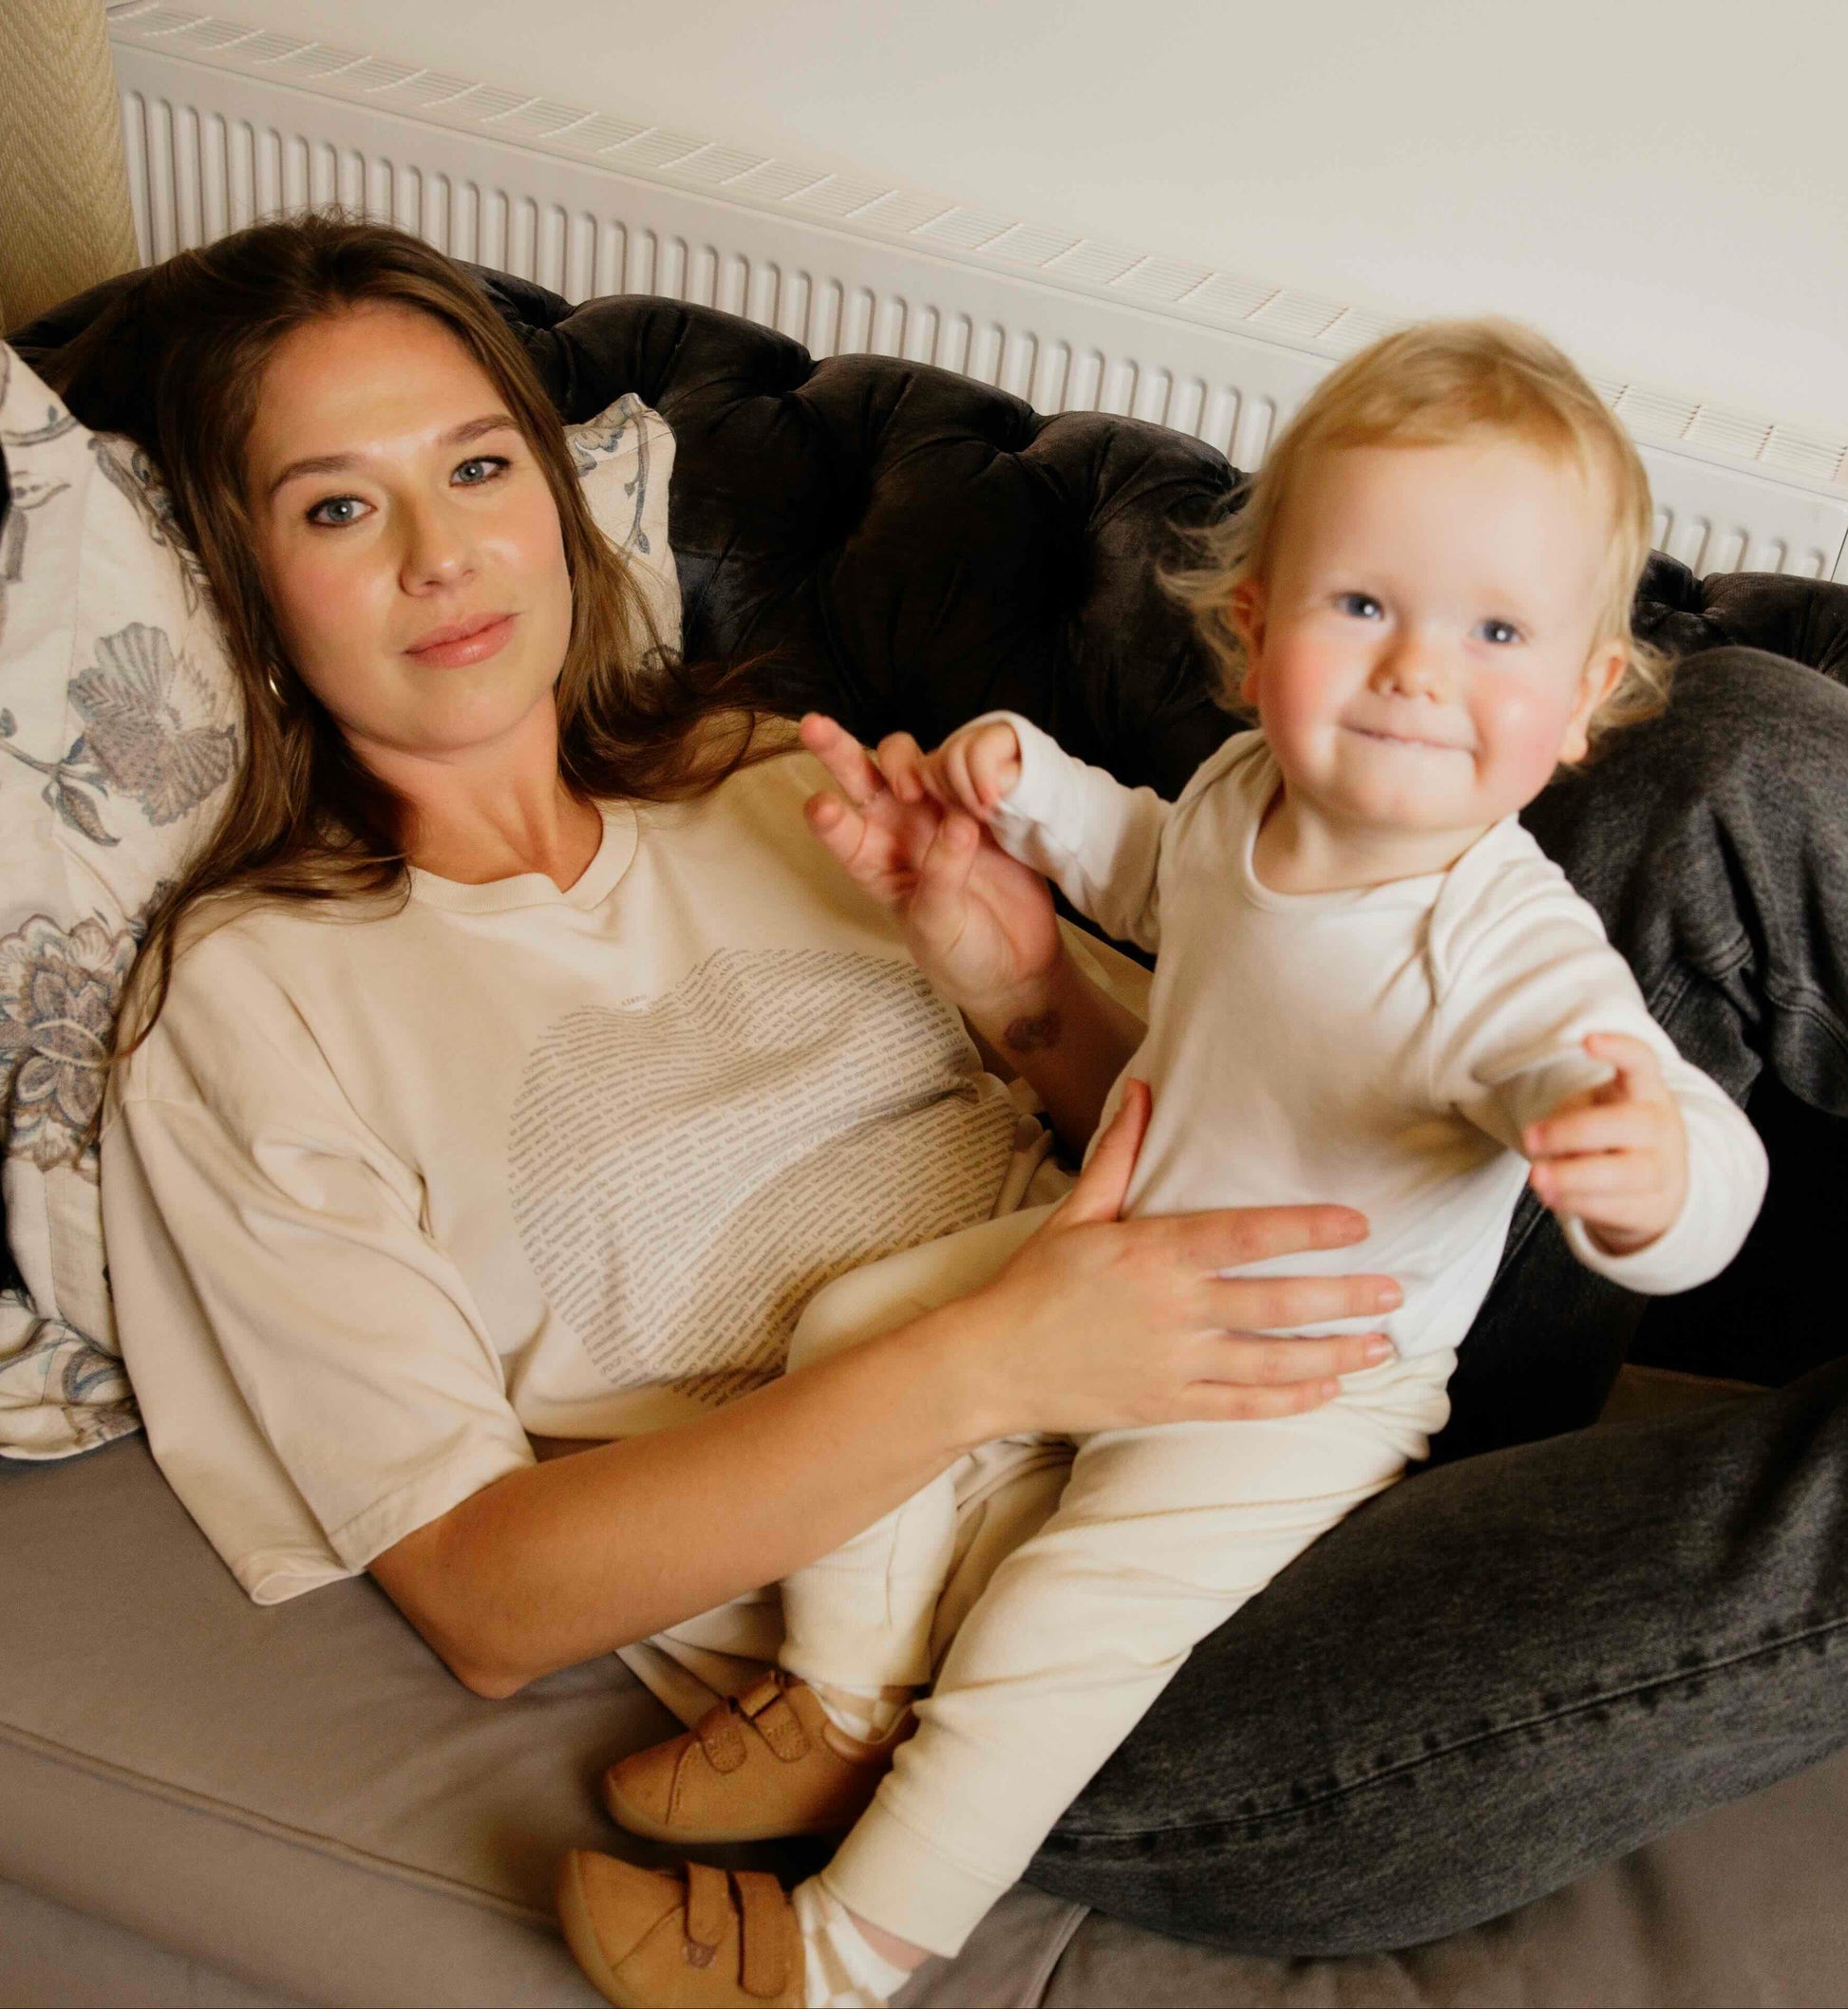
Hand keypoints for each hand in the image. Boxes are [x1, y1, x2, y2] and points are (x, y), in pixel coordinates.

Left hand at [799, 713, 1061, 1017]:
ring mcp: (940, 815)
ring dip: (912, 763)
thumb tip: (957, 823)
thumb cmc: (961, 954)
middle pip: (862, 777)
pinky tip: (978, 792)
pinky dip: (969, 769)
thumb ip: (941, 876)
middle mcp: (900, 829)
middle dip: (837, 749)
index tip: (823, 807)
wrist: (1017, 964)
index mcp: (875, 862)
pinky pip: (968, 774)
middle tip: (815, 727)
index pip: (841, 832)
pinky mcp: (980, 811)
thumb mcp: (938, 925)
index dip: (828, 817)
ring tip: (931, 794)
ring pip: (914, 763)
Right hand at [944, 1082, 1402, 1436]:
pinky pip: (1243, 1406)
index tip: (1357, 1224)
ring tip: (1379, 1345)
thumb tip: (1140, 1088)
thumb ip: (1119, 1153)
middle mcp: (1173, 1309)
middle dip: (1343, 1298)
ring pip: (1272, 1363)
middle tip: (1394, 1291)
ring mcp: (1174, 1362)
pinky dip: (1291, 1401)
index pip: (1246, 1236)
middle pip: (1276, 1304)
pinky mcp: (1168, 1404)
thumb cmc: (1035, 1283)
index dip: (1307, 1229)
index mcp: (1153, 1254)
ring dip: (1333, 1355)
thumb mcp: (1076, 1212)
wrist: (992, 1363)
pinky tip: (1328, 1390)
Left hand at [1523, 1033, 1688, 1255]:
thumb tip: (1550, 1139)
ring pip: (1625, 1173)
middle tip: (1529, 1140)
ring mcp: (1664, 1170)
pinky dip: (1578, 1202)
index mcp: (1647, 1091)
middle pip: (1627, 1123)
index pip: (1643, 1062)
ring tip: (1537, 1178)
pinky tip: (1552, 1197)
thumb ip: (1575, 1113)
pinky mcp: (1654, 1208)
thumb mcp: (1597, 1109)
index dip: (1619, 1048)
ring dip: (1574, 1176)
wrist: (1659, 1187)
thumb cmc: (1614, 1135)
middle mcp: (1661, 1127)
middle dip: (1572, 1132)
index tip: (1588, 1040)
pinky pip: (1616, 1207)